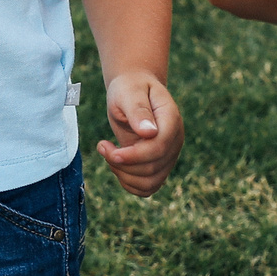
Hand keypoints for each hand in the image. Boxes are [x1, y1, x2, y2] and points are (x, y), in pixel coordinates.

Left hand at [94, 71, 182, 197]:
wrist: (135, 90)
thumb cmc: (131, 88)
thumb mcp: (129, 92)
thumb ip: (138, 110)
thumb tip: (149, 133)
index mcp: (171, 120)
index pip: (159, 147)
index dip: (134, 155)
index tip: (111, 152)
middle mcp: (174, 141)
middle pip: (153, 168)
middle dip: (123, 164)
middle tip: (102, 146)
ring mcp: (168, 155)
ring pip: (151, 182)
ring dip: (124, 175)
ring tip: (108, 154)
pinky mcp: (159, 165)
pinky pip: (148, 187)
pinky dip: (129, 183)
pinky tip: (116, 165)